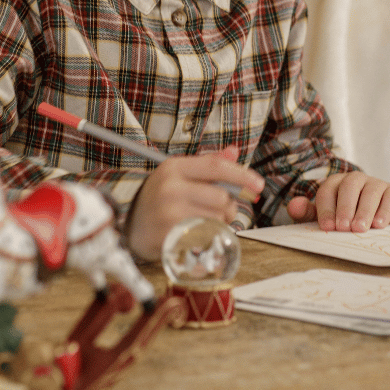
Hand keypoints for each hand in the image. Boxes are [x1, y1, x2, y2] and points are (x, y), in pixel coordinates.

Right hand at [125, 146, 263, 260]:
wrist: (130, 227)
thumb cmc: (160, 198)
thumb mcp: (179, 174)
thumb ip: (208, 164)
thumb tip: (234, 150)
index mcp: (174, 166)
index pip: (216, 167)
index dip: (242, 175)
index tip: (259, 185)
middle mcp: (170, 187)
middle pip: (221, 197)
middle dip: (227, 207)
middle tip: (218, 211)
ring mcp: (169, 213)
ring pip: (217, 219)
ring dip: (218, 224)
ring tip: (203, 223)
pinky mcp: (170, 237)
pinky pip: (207, 238)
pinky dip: (209, 238)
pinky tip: (197, 235)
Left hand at [285, 172, 389, 232]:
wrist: (376, 225)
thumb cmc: (345, 221)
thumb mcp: (326, 219)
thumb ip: (307, 213)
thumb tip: (293, 205)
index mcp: (336, 183)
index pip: (328, 190)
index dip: (326, 208)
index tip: (327, 228)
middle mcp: (356, 180)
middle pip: (349, 186)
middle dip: (345, 207)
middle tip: (344, 228)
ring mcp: (376, 184)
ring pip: (370, 190)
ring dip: (365, 210)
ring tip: (360, 229)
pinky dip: (385, 210)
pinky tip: (379, 225)